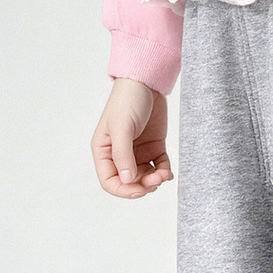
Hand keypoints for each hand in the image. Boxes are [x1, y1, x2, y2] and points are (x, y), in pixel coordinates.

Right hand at [91, 78, 173, 197]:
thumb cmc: (128, 100)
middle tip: (157, 180)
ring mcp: (137, 152)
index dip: (124, 190)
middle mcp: (119, 154)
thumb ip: (123, 155)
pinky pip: (158, 167)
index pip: (109, 181)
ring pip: (145, 177)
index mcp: (104, 150)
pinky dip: (164, 172)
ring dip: (155, 180)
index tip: (140, 190)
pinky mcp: (153, 148)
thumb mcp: (122, 127)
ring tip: (164, 174)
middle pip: (130, 183)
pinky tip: (168, 171)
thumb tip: (128, 181)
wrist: (147, 82)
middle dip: (144, 186)